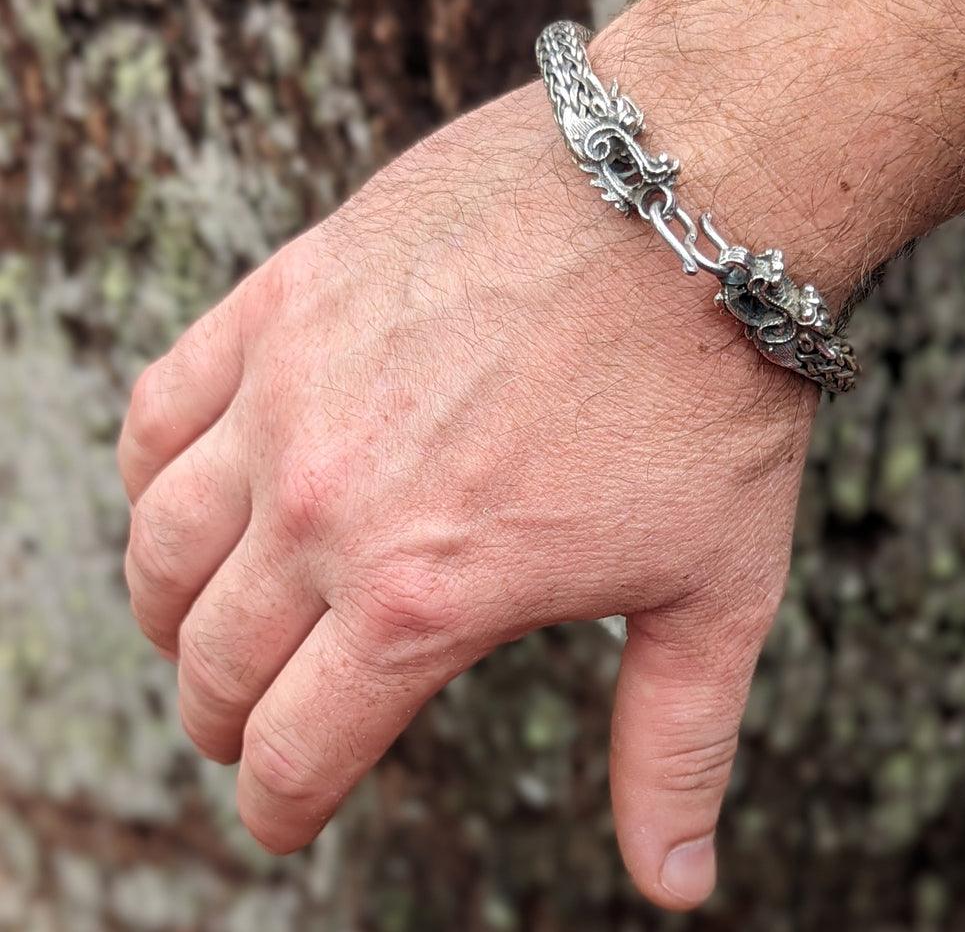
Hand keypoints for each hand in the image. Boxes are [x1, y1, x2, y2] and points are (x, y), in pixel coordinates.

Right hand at [118, 75, 816, 909]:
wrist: (690, 200)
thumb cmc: (710, 389)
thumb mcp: (712, 593)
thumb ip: (673, 748)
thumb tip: (675, 886)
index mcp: (426, 594)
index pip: (297, 750)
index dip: (283, 806)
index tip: (288, 812)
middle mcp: (330, 502)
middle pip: (214, 662)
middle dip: (228, 722)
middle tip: (258, 726)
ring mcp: (291, 391)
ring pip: (163, 548)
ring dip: (171, 616)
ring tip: (203, 630)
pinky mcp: (286, 298)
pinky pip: (159, 410)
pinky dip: (151, 479)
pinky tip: (178, 498)